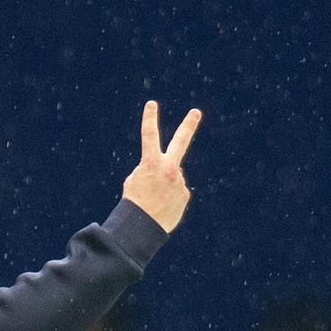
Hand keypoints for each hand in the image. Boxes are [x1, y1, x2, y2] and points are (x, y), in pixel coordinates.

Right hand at [122, 101, 201, 232]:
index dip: (149, 119)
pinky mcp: (185, 194)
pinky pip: (176, 191)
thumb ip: (151, 168)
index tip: (152, 104)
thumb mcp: (135, 179)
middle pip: (180, 142)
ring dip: (164, 185)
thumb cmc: (134, 201)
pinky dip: (169, 196)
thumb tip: (168, 169)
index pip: (149, 136)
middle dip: (188, 125)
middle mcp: (169, 169)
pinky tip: (162, 206)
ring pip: (171, 177)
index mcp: (151, 163)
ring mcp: (179, 181)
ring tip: (154, 199)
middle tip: (196, 112)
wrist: (143, 226)